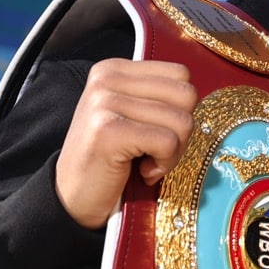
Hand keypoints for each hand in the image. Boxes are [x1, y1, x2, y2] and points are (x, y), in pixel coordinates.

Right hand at [55, 58, 197, 228]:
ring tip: (146, 162)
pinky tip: (142, 171)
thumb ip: (158, 97)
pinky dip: (164, 164)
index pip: (181, 75)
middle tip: (155, 151)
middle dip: (181, 131)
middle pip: (186, 96)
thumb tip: (197, 93)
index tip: (155, 132)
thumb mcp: (132, 115)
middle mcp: (107, 78)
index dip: (180, 109)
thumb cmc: (109, 160)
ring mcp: (105, 102)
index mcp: (114, 69)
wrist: (71, 198)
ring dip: (172, 152)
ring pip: (182, 121)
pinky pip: (168, 142)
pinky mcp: (109, 130)